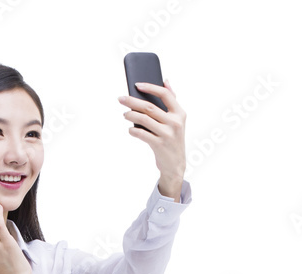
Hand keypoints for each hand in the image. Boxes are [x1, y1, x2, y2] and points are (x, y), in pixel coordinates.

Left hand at [118, 80, 185, 197]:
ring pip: (144, 119)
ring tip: (125, 114)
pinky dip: (133, 130)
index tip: (136, 85)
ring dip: (130, 115)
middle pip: (149, 106)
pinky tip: (130, 129)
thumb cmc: (173, 139)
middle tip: (121, 99)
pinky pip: (142, 134)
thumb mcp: (177, 120)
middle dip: (132, 101)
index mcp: (180, 113)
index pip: (165, 94)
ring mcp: (167, 134)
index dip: (150, 87)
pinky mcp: (159, 145)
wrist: (175, 165)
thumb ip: (172, 101)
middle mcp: (175, 122)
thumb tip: (165, 81)